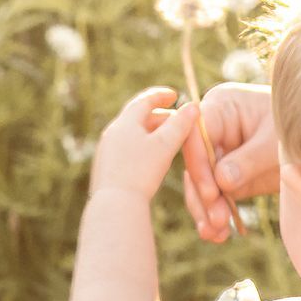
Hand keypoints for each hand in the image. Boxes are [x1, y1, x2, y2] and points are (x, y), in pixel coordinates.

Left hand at [90, 86, 199, 203]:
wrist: (114, 205)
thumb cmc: (141, 173)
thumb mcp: (166, 146)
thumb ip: (181, 124)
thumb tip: (194, 105)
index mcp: (125, 123)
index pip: (144, 100)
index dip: (161, 96)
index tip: (174, 95)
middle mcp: (112, 133)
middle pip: (137, 117)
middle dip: (159, 117)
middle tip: (177, 121)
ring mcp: (106, 151)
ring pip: (132, 134)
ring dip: (151, 133)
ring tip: (168, 140)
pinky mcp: (105, 167)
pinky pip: (126, 149)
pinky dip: (142, 147)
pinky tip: (152, 160)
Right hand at [181, 81, 279, 244]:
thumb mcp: (276, 142)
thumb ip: (249, 160)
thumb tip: (221, 182)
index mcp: (221, 106)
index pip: (196, 136)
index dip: (200, 166)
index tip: (212, 193)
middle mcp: (213, 129)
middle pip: (195, 164)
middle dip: (204, 195)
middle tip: (217, 221)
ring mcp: (219, 154)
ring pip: (201, 184)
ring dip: (206, 211)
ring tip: (215, 234)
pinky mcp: (228, 176)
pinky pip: (215, 197)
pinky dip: (215, 215)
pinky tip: (219, 236)